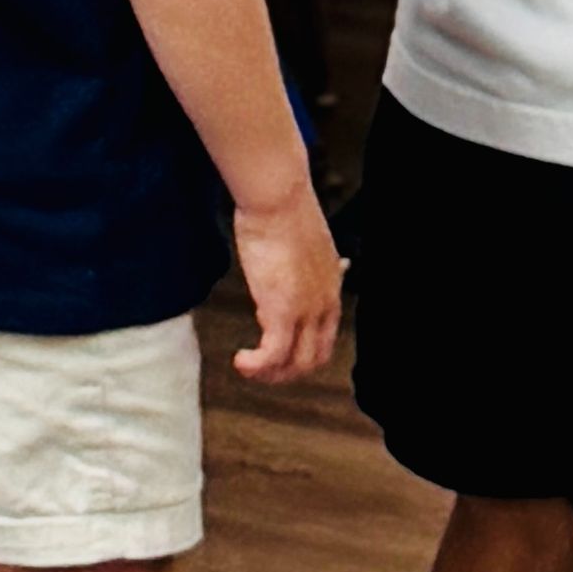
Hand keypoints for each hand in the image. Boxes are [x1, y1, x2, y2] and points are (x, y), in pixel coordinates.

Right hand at [227, 177, 342, 384]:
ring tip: (248, 368)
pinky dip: (256, 366)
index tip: (277, 344)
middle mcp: (324, 302)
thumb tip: (290, 269)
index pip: (327, 334)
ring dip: (272, 374)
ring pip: (296, 364)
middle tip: (262, 367)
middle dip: (289, 370)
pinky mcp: (282, 312)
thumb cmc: (282, 206)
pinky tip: (240, 361)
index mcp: (332, 285)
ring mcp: (306, 310)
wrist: (278, 196)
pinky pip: (273, 355)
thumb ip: (298, 261)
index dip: (304, 346)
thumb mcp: (300, 239)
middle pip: (315, 357)